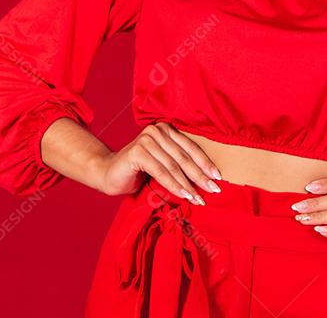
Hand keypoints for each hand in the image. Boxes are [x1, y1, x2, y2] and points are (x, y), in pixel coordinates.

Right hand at [94, 122, 222, 204]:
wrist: (107, 174)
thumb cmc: (138, 171)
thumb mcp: (162, 163)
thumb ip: (178, 162)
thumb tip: (207, 177)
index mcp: (166, 129)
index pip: (190, 147)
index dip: (205, 163)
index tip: (218, 177)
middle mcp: (157, 130)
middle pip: (184, 157)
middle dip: (200, 175)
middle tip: (214, 189)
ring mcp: (146, 139)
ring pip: (174, 166)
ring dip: (188, 184)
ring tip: (199, 198)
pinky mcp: (138, 151)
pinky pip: (161, 172)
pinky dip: (174, 185)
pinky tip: (183, 195)